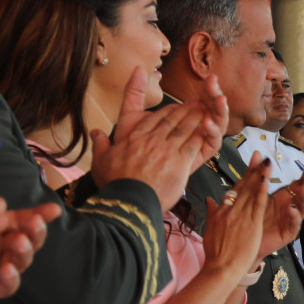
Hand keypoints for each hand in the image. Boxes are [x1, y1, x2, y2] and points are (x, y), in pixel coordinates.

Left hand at [0, 165, 59, 303]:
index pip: (18, 219)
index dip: (37, 214)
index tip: (52, 209)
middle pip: (25, 241)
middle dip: (34, 232)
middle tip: (34, 223)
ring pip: (18, 263)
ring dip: (24, 252)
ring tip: (19, 241)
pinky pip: (0, 288)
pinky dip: (8, 279)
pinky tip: (6, 267)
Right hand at [90, 67, 220, 209]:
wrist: (129, 199)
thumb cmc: (115, 184)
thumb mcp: (101, 162)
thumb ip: (100, 145)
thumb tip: (95, 132)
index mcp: (135, 138)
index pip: (153, 120)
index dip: (165, 112)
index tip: (173, 107)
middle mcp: (152, 140)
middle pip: (171, 120)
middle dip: (184, 110)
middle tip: (194, 103)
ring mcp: (167, 150)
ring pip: (184, 129)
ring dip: (195, 118)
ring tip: (204, 111)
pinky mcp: (180, 163)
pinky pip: (193, 145)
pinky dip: (201, 135)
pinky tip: (208, 130)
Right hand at [201, 158, 270, 279]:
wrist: (220, 268)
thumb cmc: (215, 253)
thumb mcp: (209, 229)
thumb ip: (211, 212)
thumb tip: (209, 199)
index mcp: (221, 211)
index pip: (234, 191)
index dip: (243, 177)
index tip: (250, 165)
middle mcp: (230, 210)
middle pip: (243, 187)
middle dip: (253, 171)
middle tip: (260, 157)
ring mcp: (240, 216)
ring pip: (251, 192)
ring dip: (260, 176)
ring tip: (267, 162)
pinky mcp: (251, 224)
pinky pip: (258, 204)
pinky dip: (262, 190)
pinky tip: (266, 179)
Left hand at [259, 163, 303, 256]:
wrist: (246, 239)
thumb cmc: (253, 216)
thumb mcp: (255, 191)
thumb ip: (258, 173)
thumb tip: (258, 154)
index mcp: (286, 197)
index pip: (300, 182)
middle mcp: (292, 207)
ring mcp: (291, 220)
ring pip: (303, 208)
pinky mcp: (288, 233)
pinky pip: (294, 224)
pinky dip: (294, 216)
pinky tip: (292, 208)